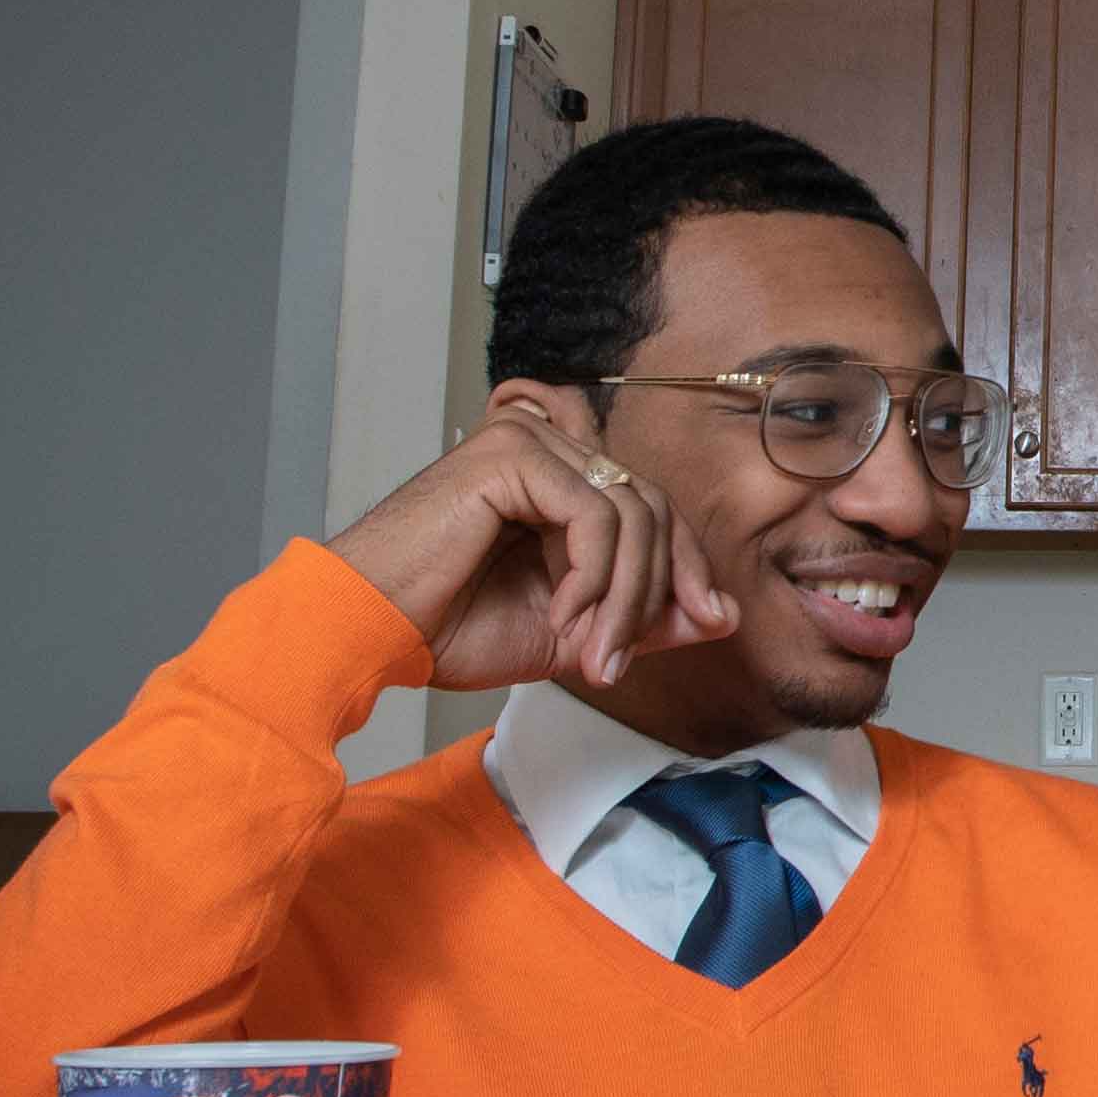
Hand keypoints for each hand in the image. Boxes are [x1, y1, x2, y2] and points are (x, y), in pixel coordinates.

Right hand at [326, 407, 736, 691]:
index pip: (655, 509)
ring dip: (625, 597)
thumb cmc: (451, 626)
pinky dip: (594, 576)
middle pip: (653, 507)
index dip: (688, 567)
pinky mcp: (512, 450)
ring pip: (632, 511)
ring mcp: (530, 439)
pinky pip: (595, 513)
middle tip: (620, 657)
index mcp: (562, 478)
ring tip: (591, 652)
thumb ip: (646, 616)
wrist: (373, 632)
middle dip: (659, 591)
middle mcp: (550, 445)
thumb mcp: (576, 630)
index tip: (705, 623)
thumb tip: (724, 614)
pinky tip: (562, 615)